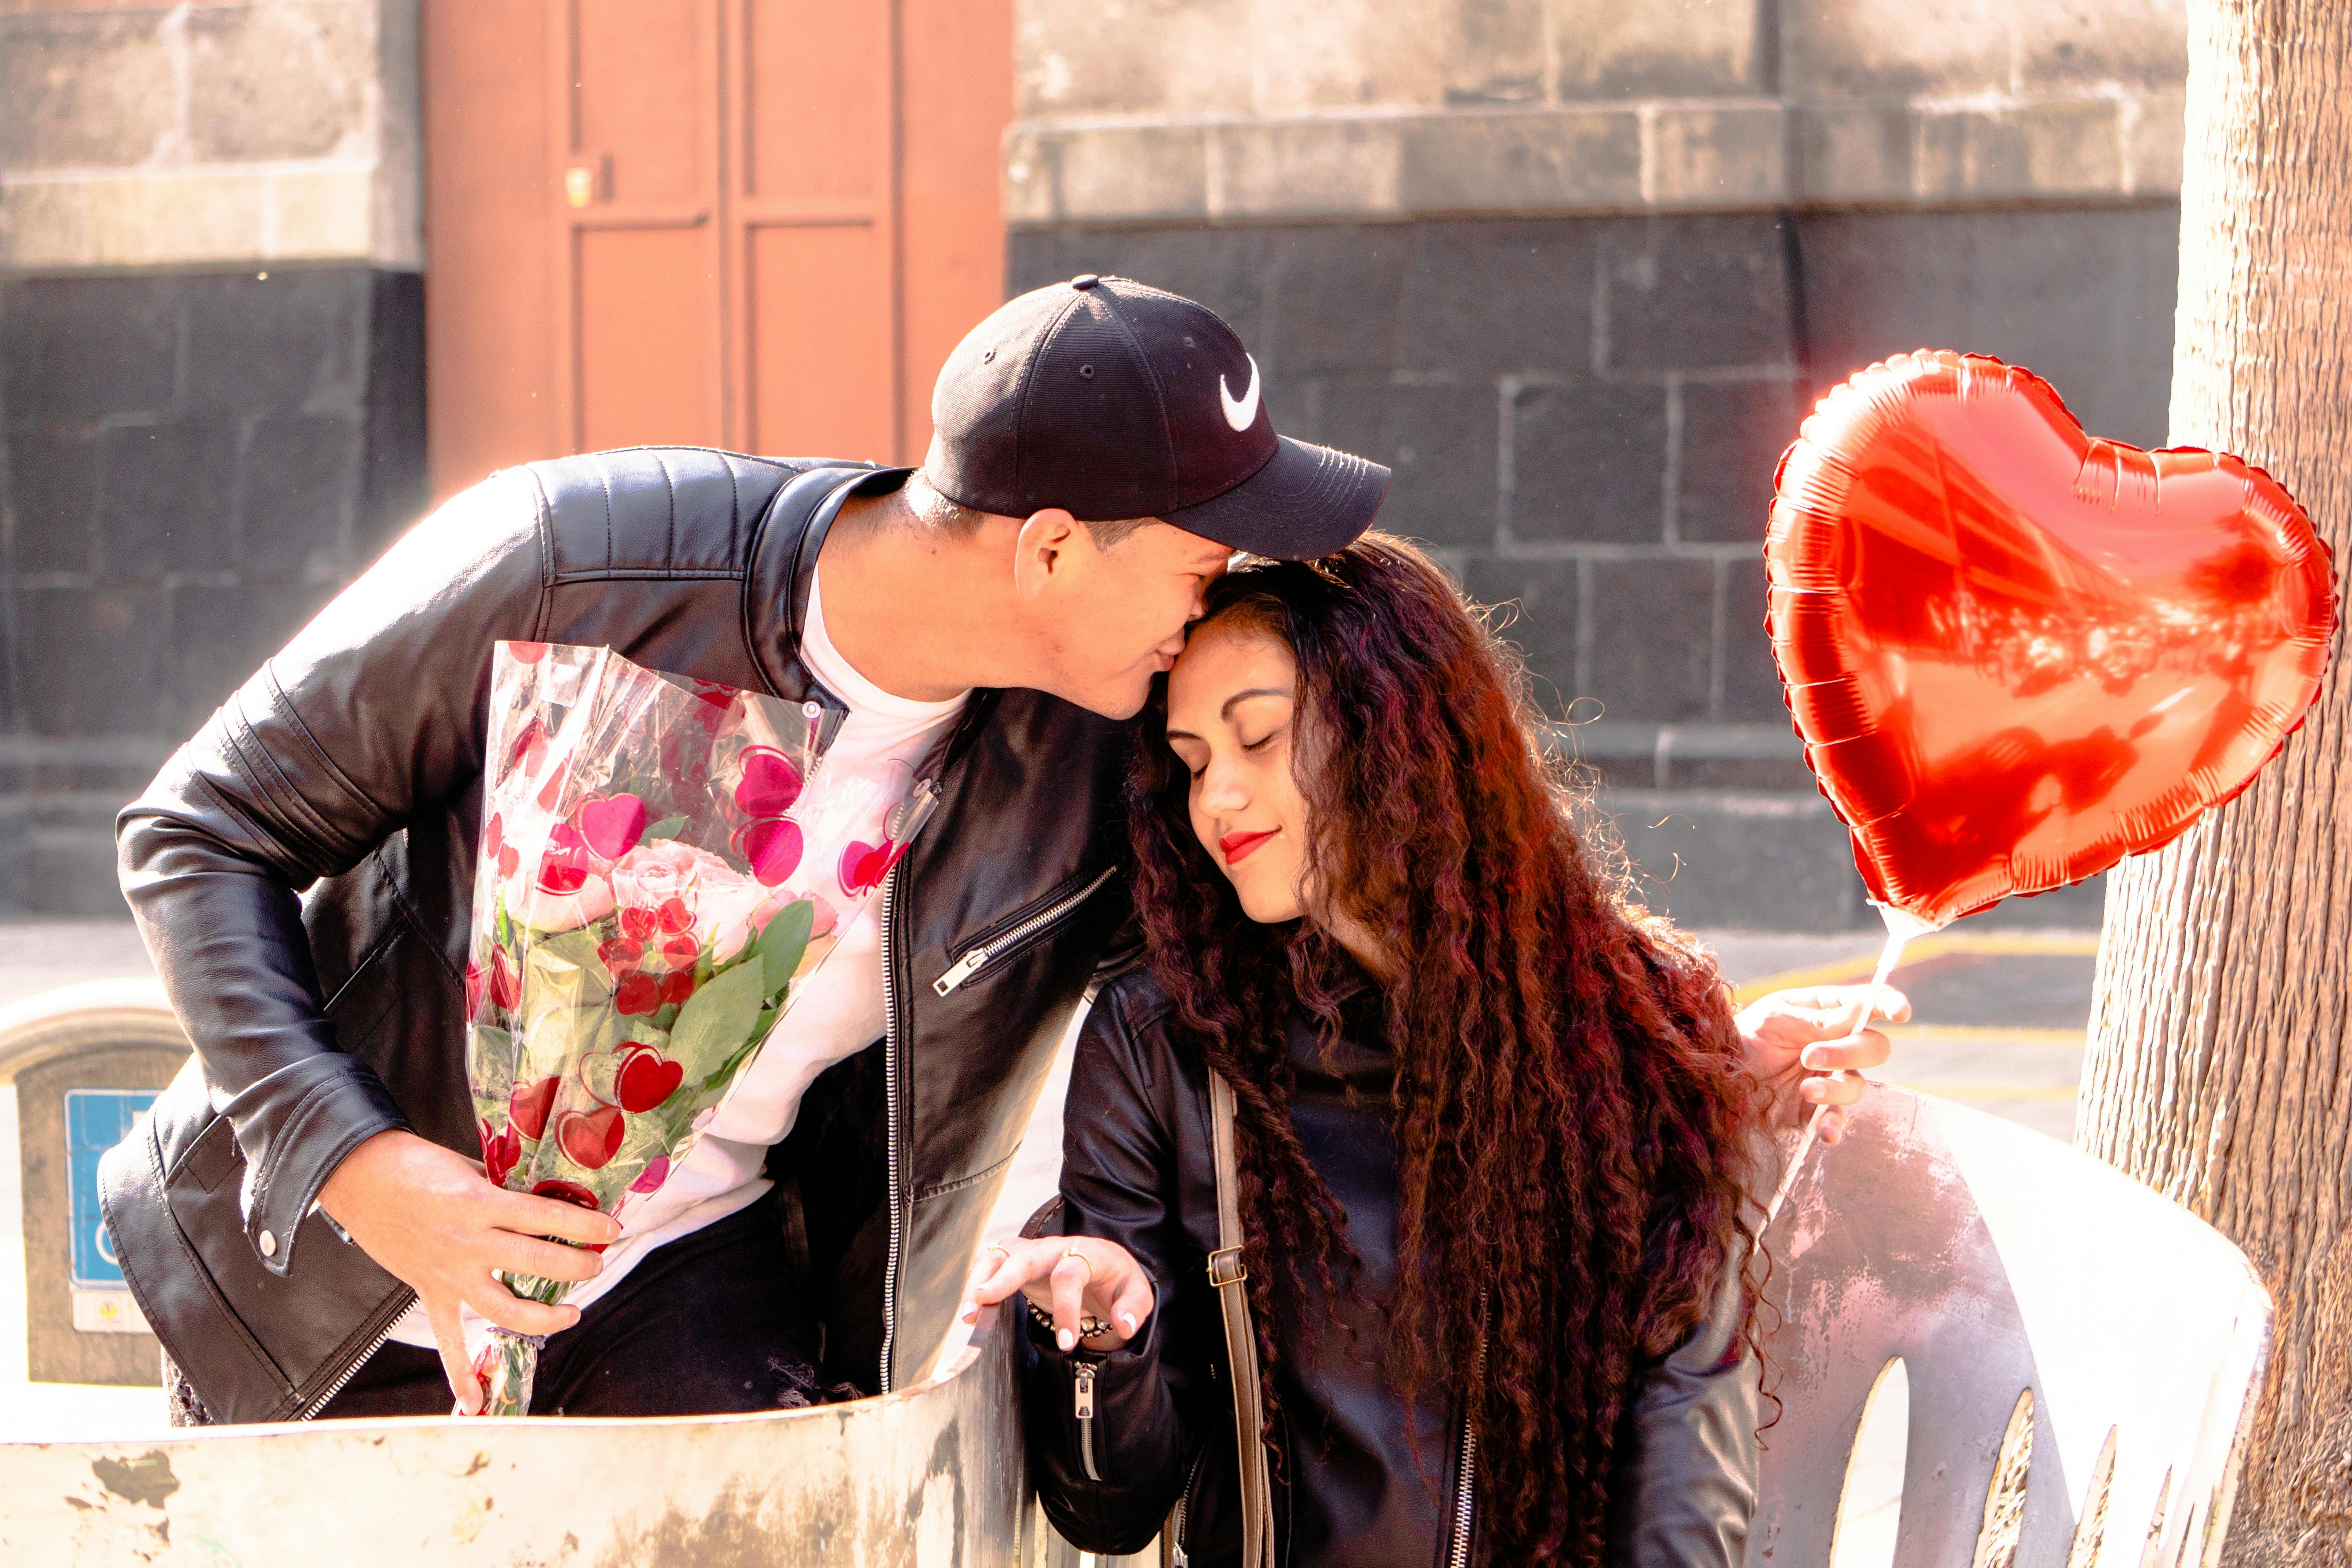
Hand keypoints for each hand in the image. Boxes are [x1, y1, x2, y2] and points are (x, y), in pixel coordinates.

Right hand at [318, 1129, 619, 1413]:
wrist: (356, 1175)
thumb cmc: (414, 1163)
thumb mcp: (468, 1169)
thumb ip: (502, 1192)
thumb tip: (541, 1206)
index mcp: (481, 1204)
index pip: (548, 1218)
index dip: (586, 1224)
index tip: (612, 1228)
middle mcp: (468, 1243)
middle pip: (538, 1263)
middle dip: (577, 1266)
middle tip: (597, 1264)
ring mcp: (448, 1273)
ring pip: (505, 1309)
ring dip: (545, 1317)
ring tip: (571, 1313)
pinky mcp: (428, 1291)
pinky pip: (447, 1340)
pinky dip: (458, 1374)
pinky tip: (476, 1403)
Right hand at [958, 1234, 1155, 1352]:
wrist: (1103, 1268)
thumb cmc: (1117, 1281)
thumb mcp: (1137, 1293)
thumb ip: (1134, 1308)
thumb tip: (1125, 1325)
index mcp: (1088, 1252)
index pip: (1069, 1274)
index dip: (1066, 1308)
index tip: (1066, 1344)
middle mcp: (1055, 1247)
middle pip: (1025, 1254)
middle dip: (1003, 1277)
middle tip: (983, 1301)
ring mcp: (1032, 1252)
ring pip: (1000, 1255)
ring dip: (980, 1279)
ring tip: (968, 1313)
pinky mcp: (1016, 1262)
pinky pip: (990, 1266)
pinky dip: (976, 1285)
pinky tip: (970, 1314)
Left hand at [1736, 985, 1910, 1143]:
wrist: (1717, 1076)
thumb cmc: (1745, 1036)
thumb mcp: (1775, 1019)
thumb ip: (1818, 1020)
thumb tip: (1861, 1010)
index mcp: (1827, 1012)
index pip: (1868, 1004)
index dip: (1888, 1005)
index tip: (1898, 1013)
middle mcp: (1837, 1045)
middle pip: (1874, 1047)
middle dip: (1849, 1051)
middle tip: (1809, 1056)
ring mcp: (1831, 1078)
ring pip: (1858, 1084)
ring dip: (1835, 1087)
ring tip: (1805, 1088)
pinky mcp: (1817, 1110)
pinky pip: (1838, 1118)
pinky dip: (1835, 1125)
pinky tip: (1825, 1131)